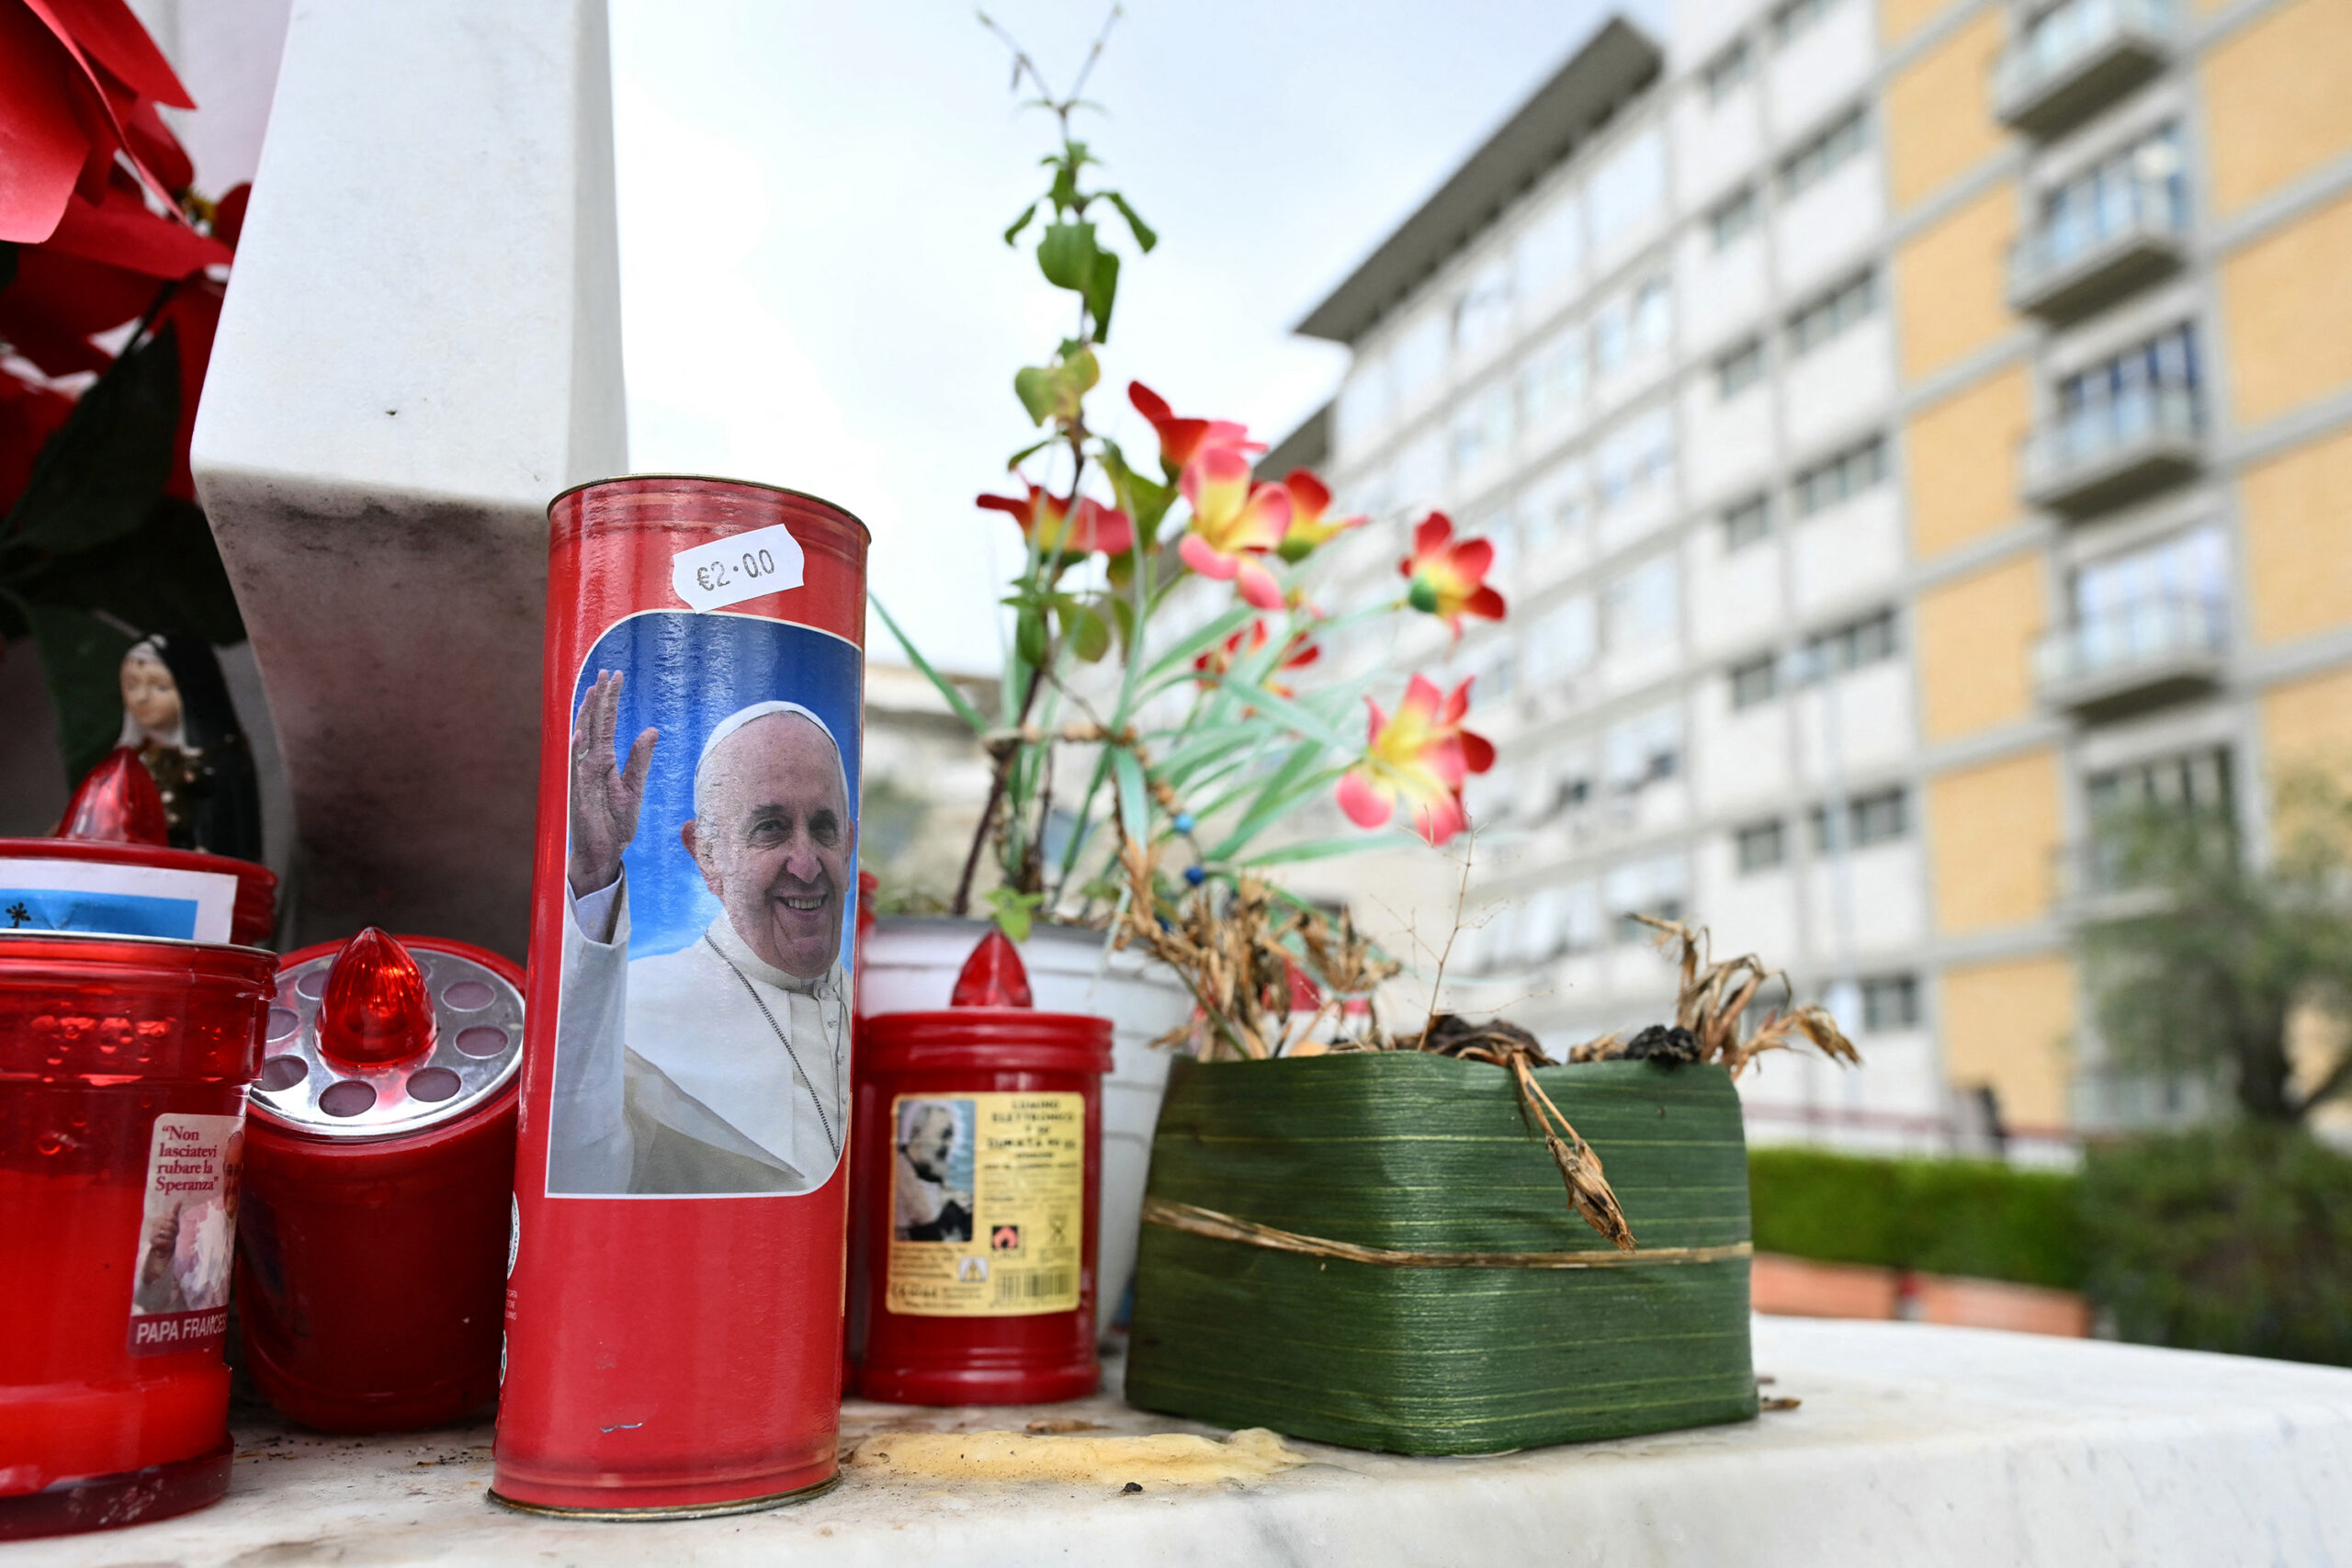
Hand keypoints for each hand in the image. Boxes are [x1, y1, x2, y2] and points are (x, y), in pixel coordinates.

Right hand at [568, 670, 656, 897]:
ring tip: (592, 693)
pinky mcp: (579, 794)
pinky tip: (580, 734)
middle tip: (605, 672)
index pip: (606, 723)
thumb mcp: (634, 787)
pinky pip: (576, 770)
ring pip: (582, 740)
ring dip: (586, 717)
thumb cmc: (616, 822)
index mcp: (604, 760)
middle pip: (593, 724)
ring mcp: (582, 777)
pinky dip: (577, 751)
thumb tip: (652, 729)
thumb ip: (641, 759)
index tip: (615, 675)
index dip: (610, 699)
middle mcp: (590, 763)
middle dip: (599, 698)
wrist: (604, 851)